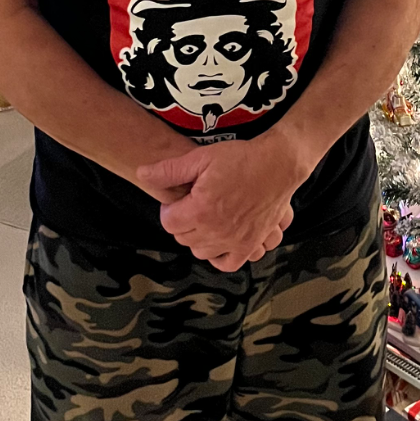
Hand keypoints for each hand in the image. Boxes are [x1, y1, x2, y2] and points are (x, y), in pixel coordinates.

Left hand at [136, 127, 312, 270]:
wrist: (277, 165)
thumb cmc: (240, 159)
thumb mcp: (201, 157)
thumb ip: (169, 170)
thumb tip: (141, 174)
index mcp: (200, 210)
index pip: (169, 222)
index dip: (170, 209)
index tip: (180, 198)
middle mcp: (216, 231)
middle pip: (183, 238)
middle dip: (183, 222)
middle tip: (193, 204)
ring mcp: (234, 241)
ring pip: (201, 251)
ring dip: (198, 238)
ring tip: (205, 218)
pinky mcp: (250, 244)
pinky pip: (227, 263)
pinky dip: (219, 255)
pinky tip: (218, 240)